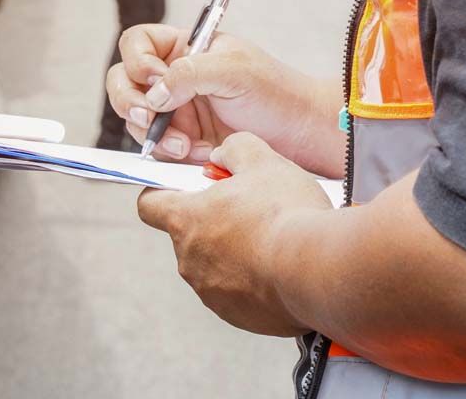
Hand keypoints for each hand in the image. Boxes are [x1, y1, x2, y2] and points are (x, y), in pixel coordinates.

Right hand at [105, 25, 343, 175]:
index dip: (137, 59)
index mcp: (185, 48)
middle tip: (150, 117)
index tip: (156, 78)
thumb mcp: (234, 70)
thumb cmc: (276, 93)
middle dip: (131, 101)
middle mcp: (174, 77)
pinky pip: (155, 146)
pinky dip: (166, 151)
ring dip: (151, 132)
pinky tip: (192, 153)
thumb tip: (153, 92)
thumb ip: (189, 73)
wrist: (301, 135)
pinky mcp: (182, 141)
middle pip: (124, 81)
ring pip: (135, 118)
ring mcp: (176, 110)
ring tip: (183, 144)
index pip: (137, 43)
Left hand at [138, 133, 332, 335]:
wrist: (317, 270)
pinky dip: (256, 281)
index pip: (149, 205)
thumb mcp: (261, 160)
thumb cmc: (285, 212)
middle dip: (216, 222)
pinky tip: (283, 267)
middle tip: (251, 209)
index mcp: (186, 220)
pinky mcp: (238, 316)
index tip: (181, 189)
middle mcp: (190, 260)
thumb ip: (234, 149)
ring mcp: (212, 293)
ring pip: (217, 264)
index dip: (160, 193)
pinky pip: (240, 293)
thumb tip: (222, 156)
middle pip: (190, 235)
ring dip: (238, 252)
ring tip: (274, 239)